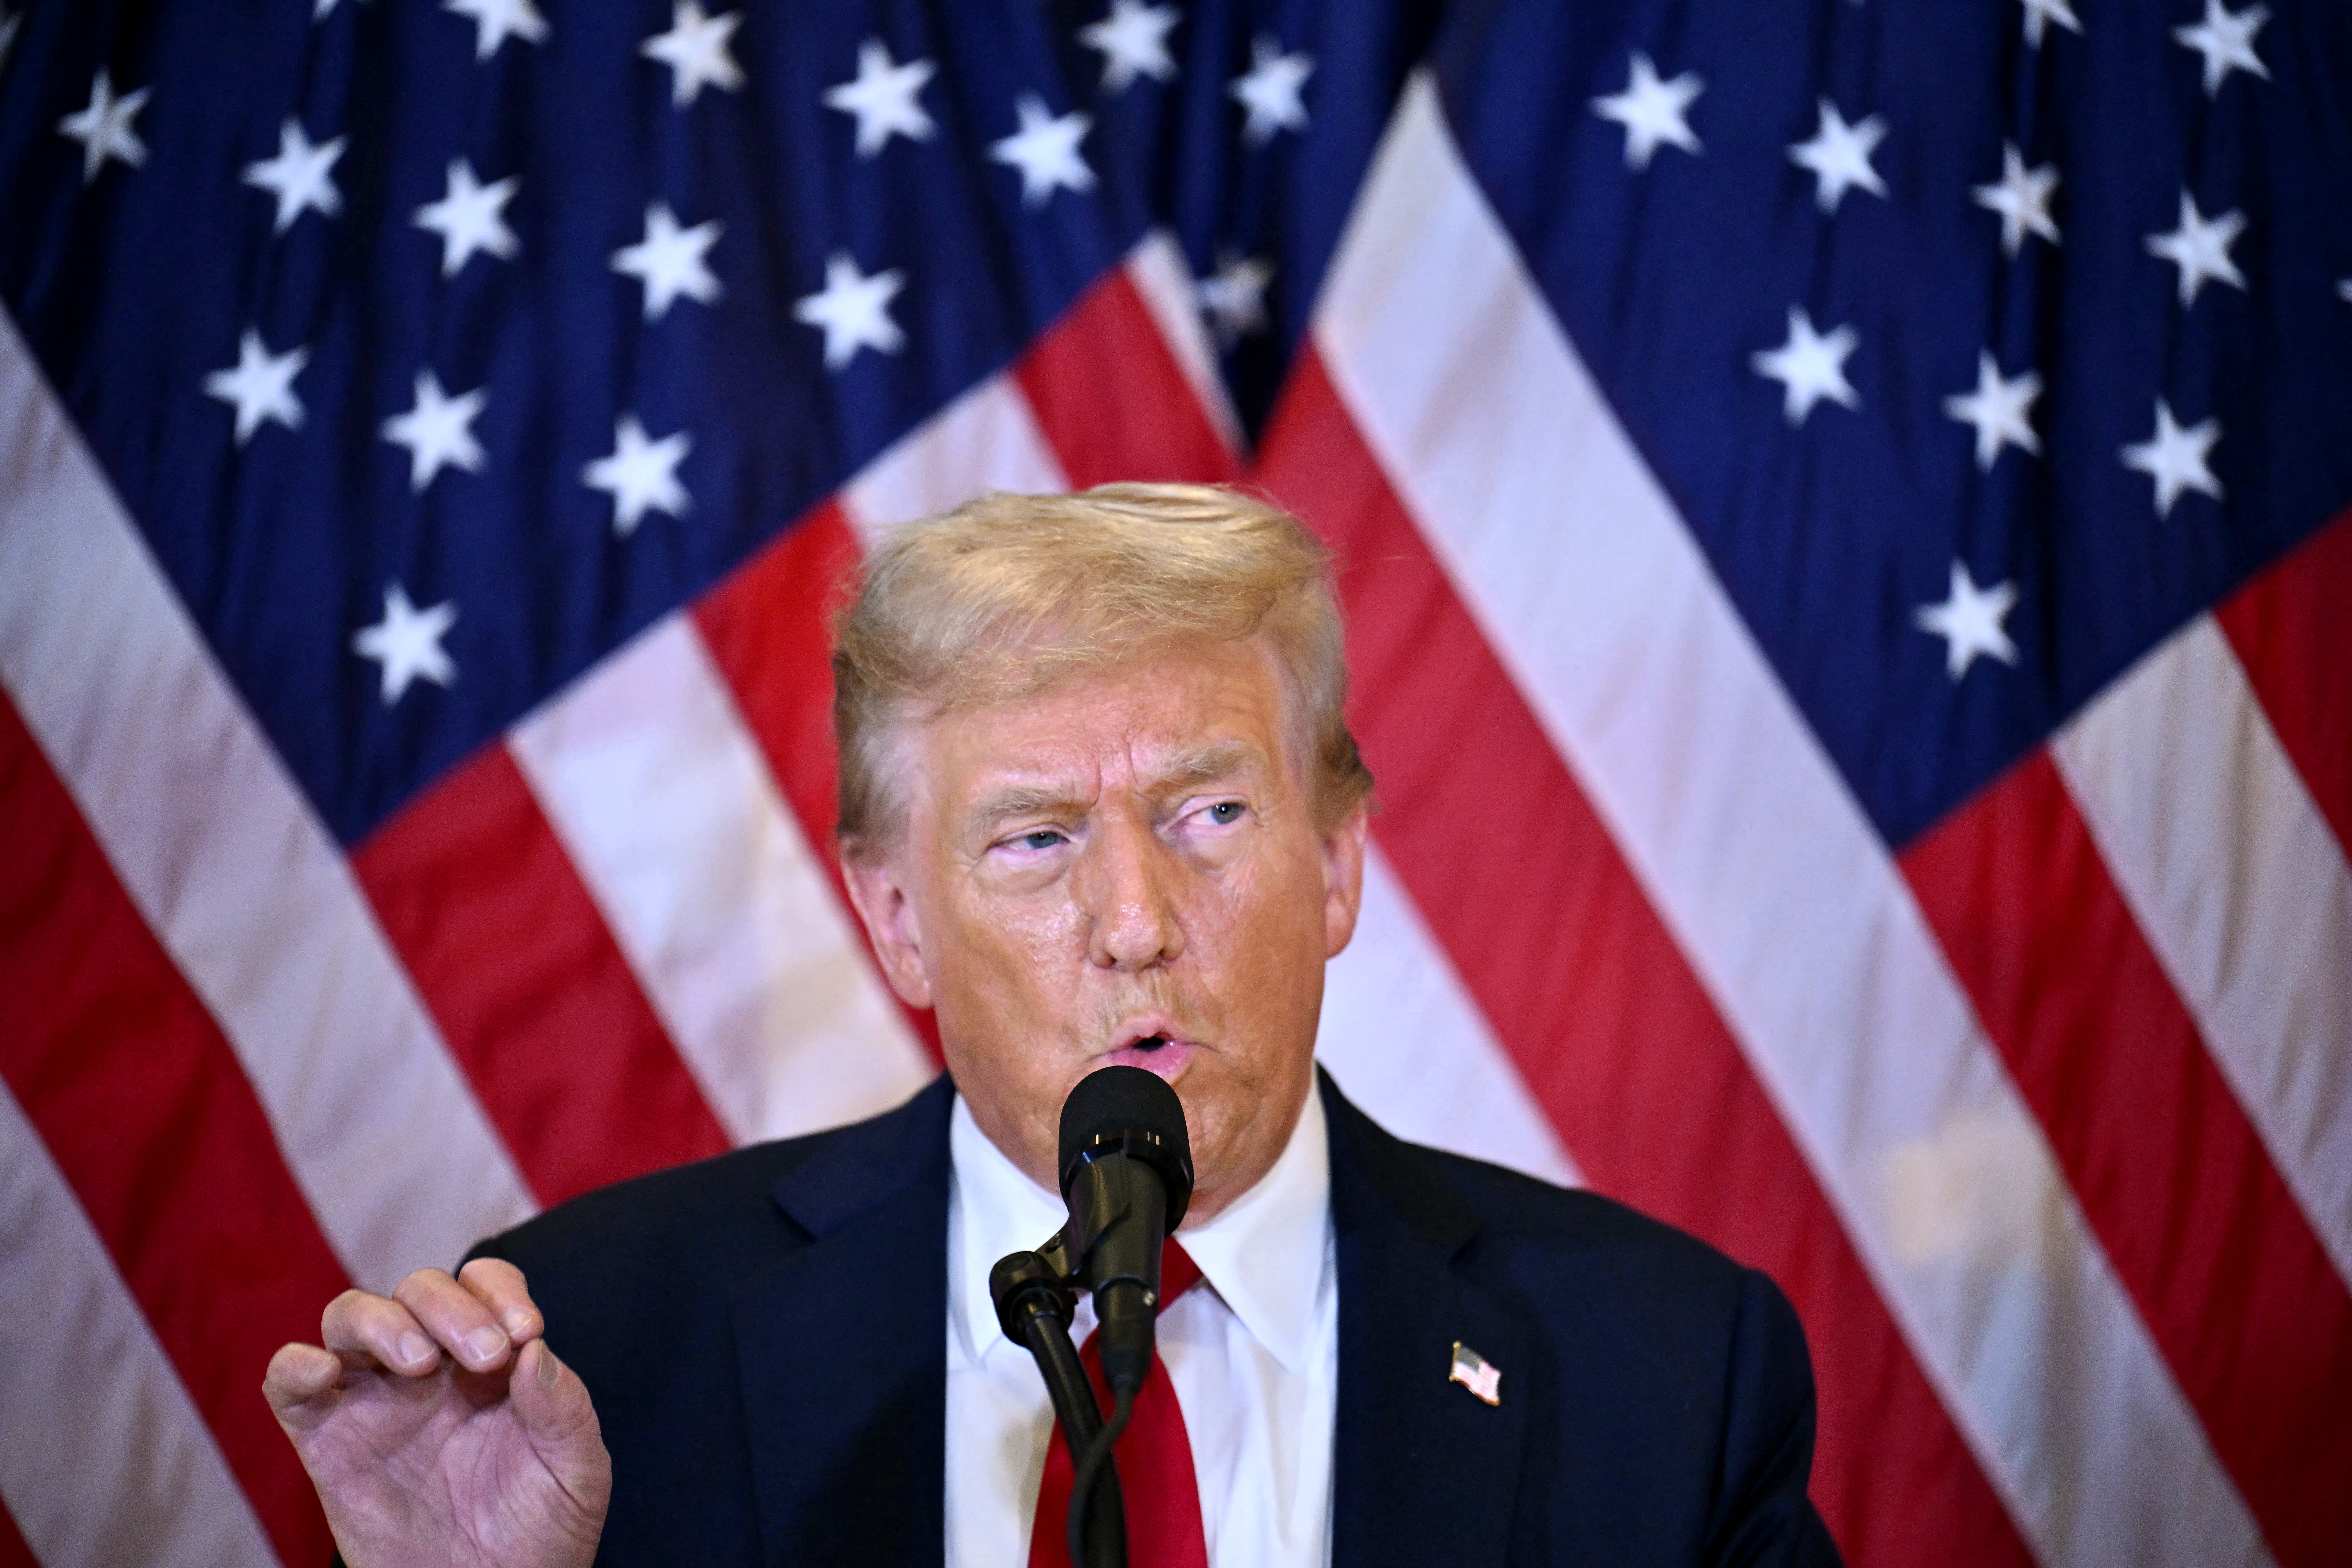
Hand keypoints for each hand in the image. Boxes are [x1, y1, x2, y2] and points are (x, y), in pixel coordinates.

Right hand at [263, 1259, 611, 1567]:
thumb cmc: (539, 1535)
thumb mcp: (576, 1472)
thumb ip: (563, 1408)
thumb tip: (534, 1350)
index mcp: (492, 1363)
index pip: (484, 1283)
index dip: (500, 1291)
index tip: (525, 1331)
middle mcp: (430, 1369)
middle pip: (419, 1290)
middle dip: (451, 1307)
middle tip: (486, 1355)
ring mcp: (374, 1401)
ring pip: (351, 1316)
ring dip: (382, 1321)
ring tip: (418, 1362)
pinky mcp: (327, 1443)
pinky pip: (288, 1382)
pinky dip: (295, 1364)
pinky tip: (324, 1371)